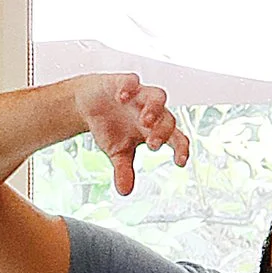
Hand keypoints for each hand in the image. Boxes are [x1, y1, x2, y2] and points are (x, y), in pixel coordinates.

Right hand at [76, 71, 188, 196]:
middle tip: (152, 144)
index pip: (176, 138)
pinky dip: (129, 87)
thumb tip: (124, 192)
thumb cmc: (110, 125)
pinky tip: (122, 97)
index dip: (181, 149)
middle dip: (162, 132)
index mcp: (155, 129)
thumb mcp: (117, 151)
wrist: (90, 103)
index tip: (180, 162)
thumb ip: (124, 169)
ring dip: (154, 108)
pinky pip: (132, 81)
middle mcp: (151, 111)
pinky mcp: (124, 82)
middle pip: (168, 119)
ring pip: (159, 96)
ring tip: (144, 120)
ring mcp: (140, 95)